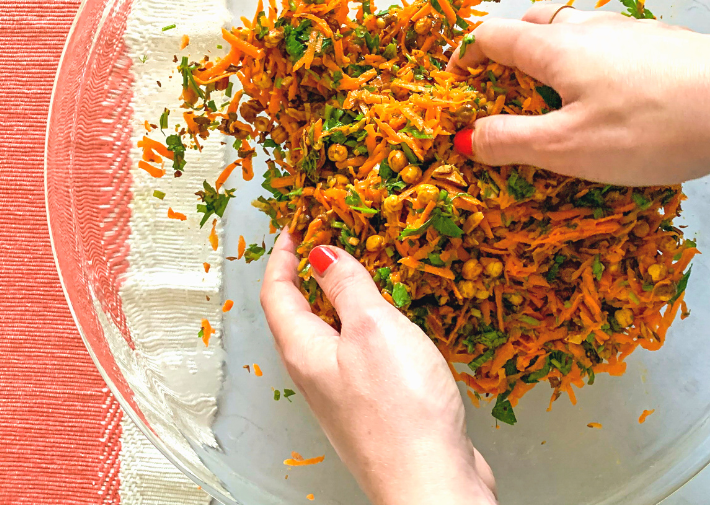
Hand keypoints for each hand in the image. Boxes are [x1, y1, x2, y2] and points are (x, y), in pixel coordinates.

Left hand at [260, 230, 497, 504]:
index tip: (294, 229)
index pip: (277, 294)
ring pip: (329, 338)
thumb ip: (347, 286)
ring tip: (359, 277)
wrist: (432, 481)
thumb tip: (321, 253)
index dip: (283, 257)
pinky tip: (391, 328)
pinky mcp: (373, 409)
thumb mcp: (372, 328)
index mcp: (305, 351)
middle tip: (325, 244)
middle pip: (297, 316)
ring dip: (338, 303)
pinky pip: (358, 357)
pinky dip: (365, 330)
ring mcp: (343, 395)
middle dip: (307, 277)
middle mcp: (316, 375)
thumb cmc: (401, 408)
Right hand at [447, 4, 709, 184]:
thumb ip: (511, 141)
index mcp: (556, 46)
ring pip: (574, 30)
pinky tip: (613, 99)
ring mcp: (632, 31)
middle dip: (506, 48)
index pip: (492, 33)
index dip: (465, 55)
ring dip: (549, 54)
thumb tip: (466, 138)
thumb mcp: (569, 147)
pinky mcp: (665, 45)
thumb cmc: (653, 128)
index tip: (455, 83)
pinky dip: (589, 63)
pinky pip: (609, 45)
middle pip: (533, 21)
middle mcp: (590, 27)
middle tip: (502, 88)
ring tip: (554, 97)